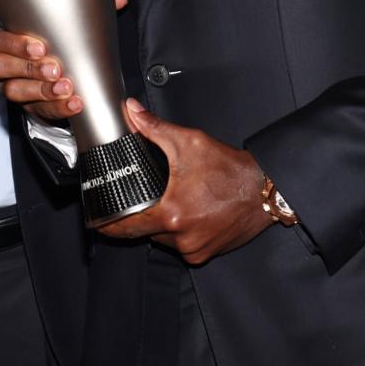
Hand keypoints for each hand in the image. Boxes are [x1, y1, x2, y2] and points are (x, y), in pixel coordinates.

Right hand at [0, 0, 128, 120]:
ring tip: (65, 88)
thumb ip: (92, 11)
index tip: (40, 47)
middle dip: (29, 69)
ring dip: (41, 91)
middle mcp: (7, 63)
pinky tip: (74, 104)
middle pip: (1, 66)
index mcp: (11, 39)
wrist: (68, 75)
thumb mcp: (74, 26)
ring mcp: (15, 86)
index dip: (16, 44)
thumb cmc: (62, 46)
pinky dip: (57, 108)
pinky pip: (38, 110)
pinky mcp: (29, 106)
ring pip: (14, 91)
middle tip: (55, 69)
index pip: (1, 40)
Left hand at [98, 100, 270, 263]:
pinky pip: (183, 246)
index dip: (108, 225)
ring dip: (163, 224)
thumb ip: (154, 129)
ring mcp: (197, 249)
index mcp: (172, 214)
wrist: (267, 190)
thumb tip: (132, 112)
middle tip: (144, 199)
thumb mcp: (189, 143)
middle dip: (141, 217)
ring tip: (174, 201)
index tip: (97, 221)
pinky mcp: (209, 253)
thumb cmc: (233, 171)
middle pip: (145, 232)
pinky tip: (190, 213)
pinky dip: (181, 232)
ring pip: (164, 240)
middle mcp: (183, 237)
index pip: (126, 228)